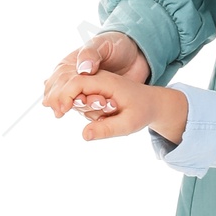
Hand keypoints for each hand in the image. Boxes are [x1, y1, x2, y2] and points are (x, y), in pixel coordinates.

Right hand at [43, 29, 150, 119]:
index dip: (59, 94)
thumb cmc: (117, 45)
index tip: (65, 105)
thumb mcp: (103, 43)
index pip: (57, 82)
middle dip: (66, 103)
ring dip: (83, 108)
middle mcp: (73, 80)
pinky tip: (98, 115)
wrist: (138, 56)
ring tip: (98, 105)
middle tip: (72, 108)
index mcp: (69, 65)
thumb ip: (91, 53)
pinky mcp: (98, 99)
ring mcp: (86, 91)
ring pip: (76, 104)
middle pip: (61, 95)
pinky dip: (92, 113)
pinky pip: (90, 111)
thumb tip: (82, 70)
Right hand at [44, 70, 187, 144]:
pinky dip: (85, 108)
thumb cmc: (143, 111)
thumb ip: (107, 129)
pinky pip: (81, 99)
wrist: (153, 103)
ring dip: (84, 108)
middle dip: (70, 102)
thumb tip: (84, 135)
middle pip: (71, 87)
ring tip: (111, 111)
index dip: (64, 96)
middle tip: (88, 112)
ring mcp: (96, 84)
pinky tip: (105, 113)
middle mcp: (98, 79)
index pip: (76, 82)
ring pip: (76, 96)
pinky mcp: (95, 90)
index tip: (62, 112)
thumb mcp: (129, 124)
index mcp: (106, 81)